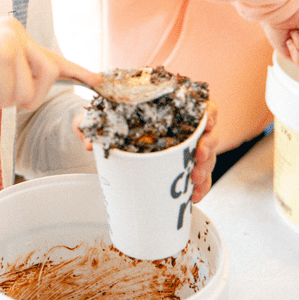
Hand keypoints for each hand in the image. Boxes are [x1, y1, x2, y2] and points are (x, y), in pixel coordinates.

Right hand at [0, 17, 101, 110]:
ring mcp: (11, 41)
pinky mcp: (3, 54)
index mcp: (13, 34)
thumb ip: (7, 78)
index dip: (77, 71)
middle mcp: (17, 33)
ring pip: (24, 94)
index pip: (52, 57)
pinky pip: (4, 96)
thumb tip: (27, 96)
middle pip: (46, 80)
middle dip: (22, 97)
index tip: (99, 81)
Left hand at [72, 100, 218, 202]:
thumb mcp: (99, 116)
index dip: (209, 112)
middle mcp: (181, 123)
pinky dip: (199, 186)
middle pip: (208, 133)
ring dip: (206, 169)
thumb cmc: (107, 116)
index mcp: (169, 104)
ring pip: (206, 156)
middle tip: (199, 158)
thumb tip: (89, 143)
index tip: (207, 122)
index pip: (200, 104)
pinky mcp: (179, 163)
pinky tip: (194, 196)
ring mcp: (183, 145)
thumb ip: (90, 125)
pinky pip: (197, 174)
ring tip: (195, 181)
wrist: (103, 129)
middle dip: (208, 146)